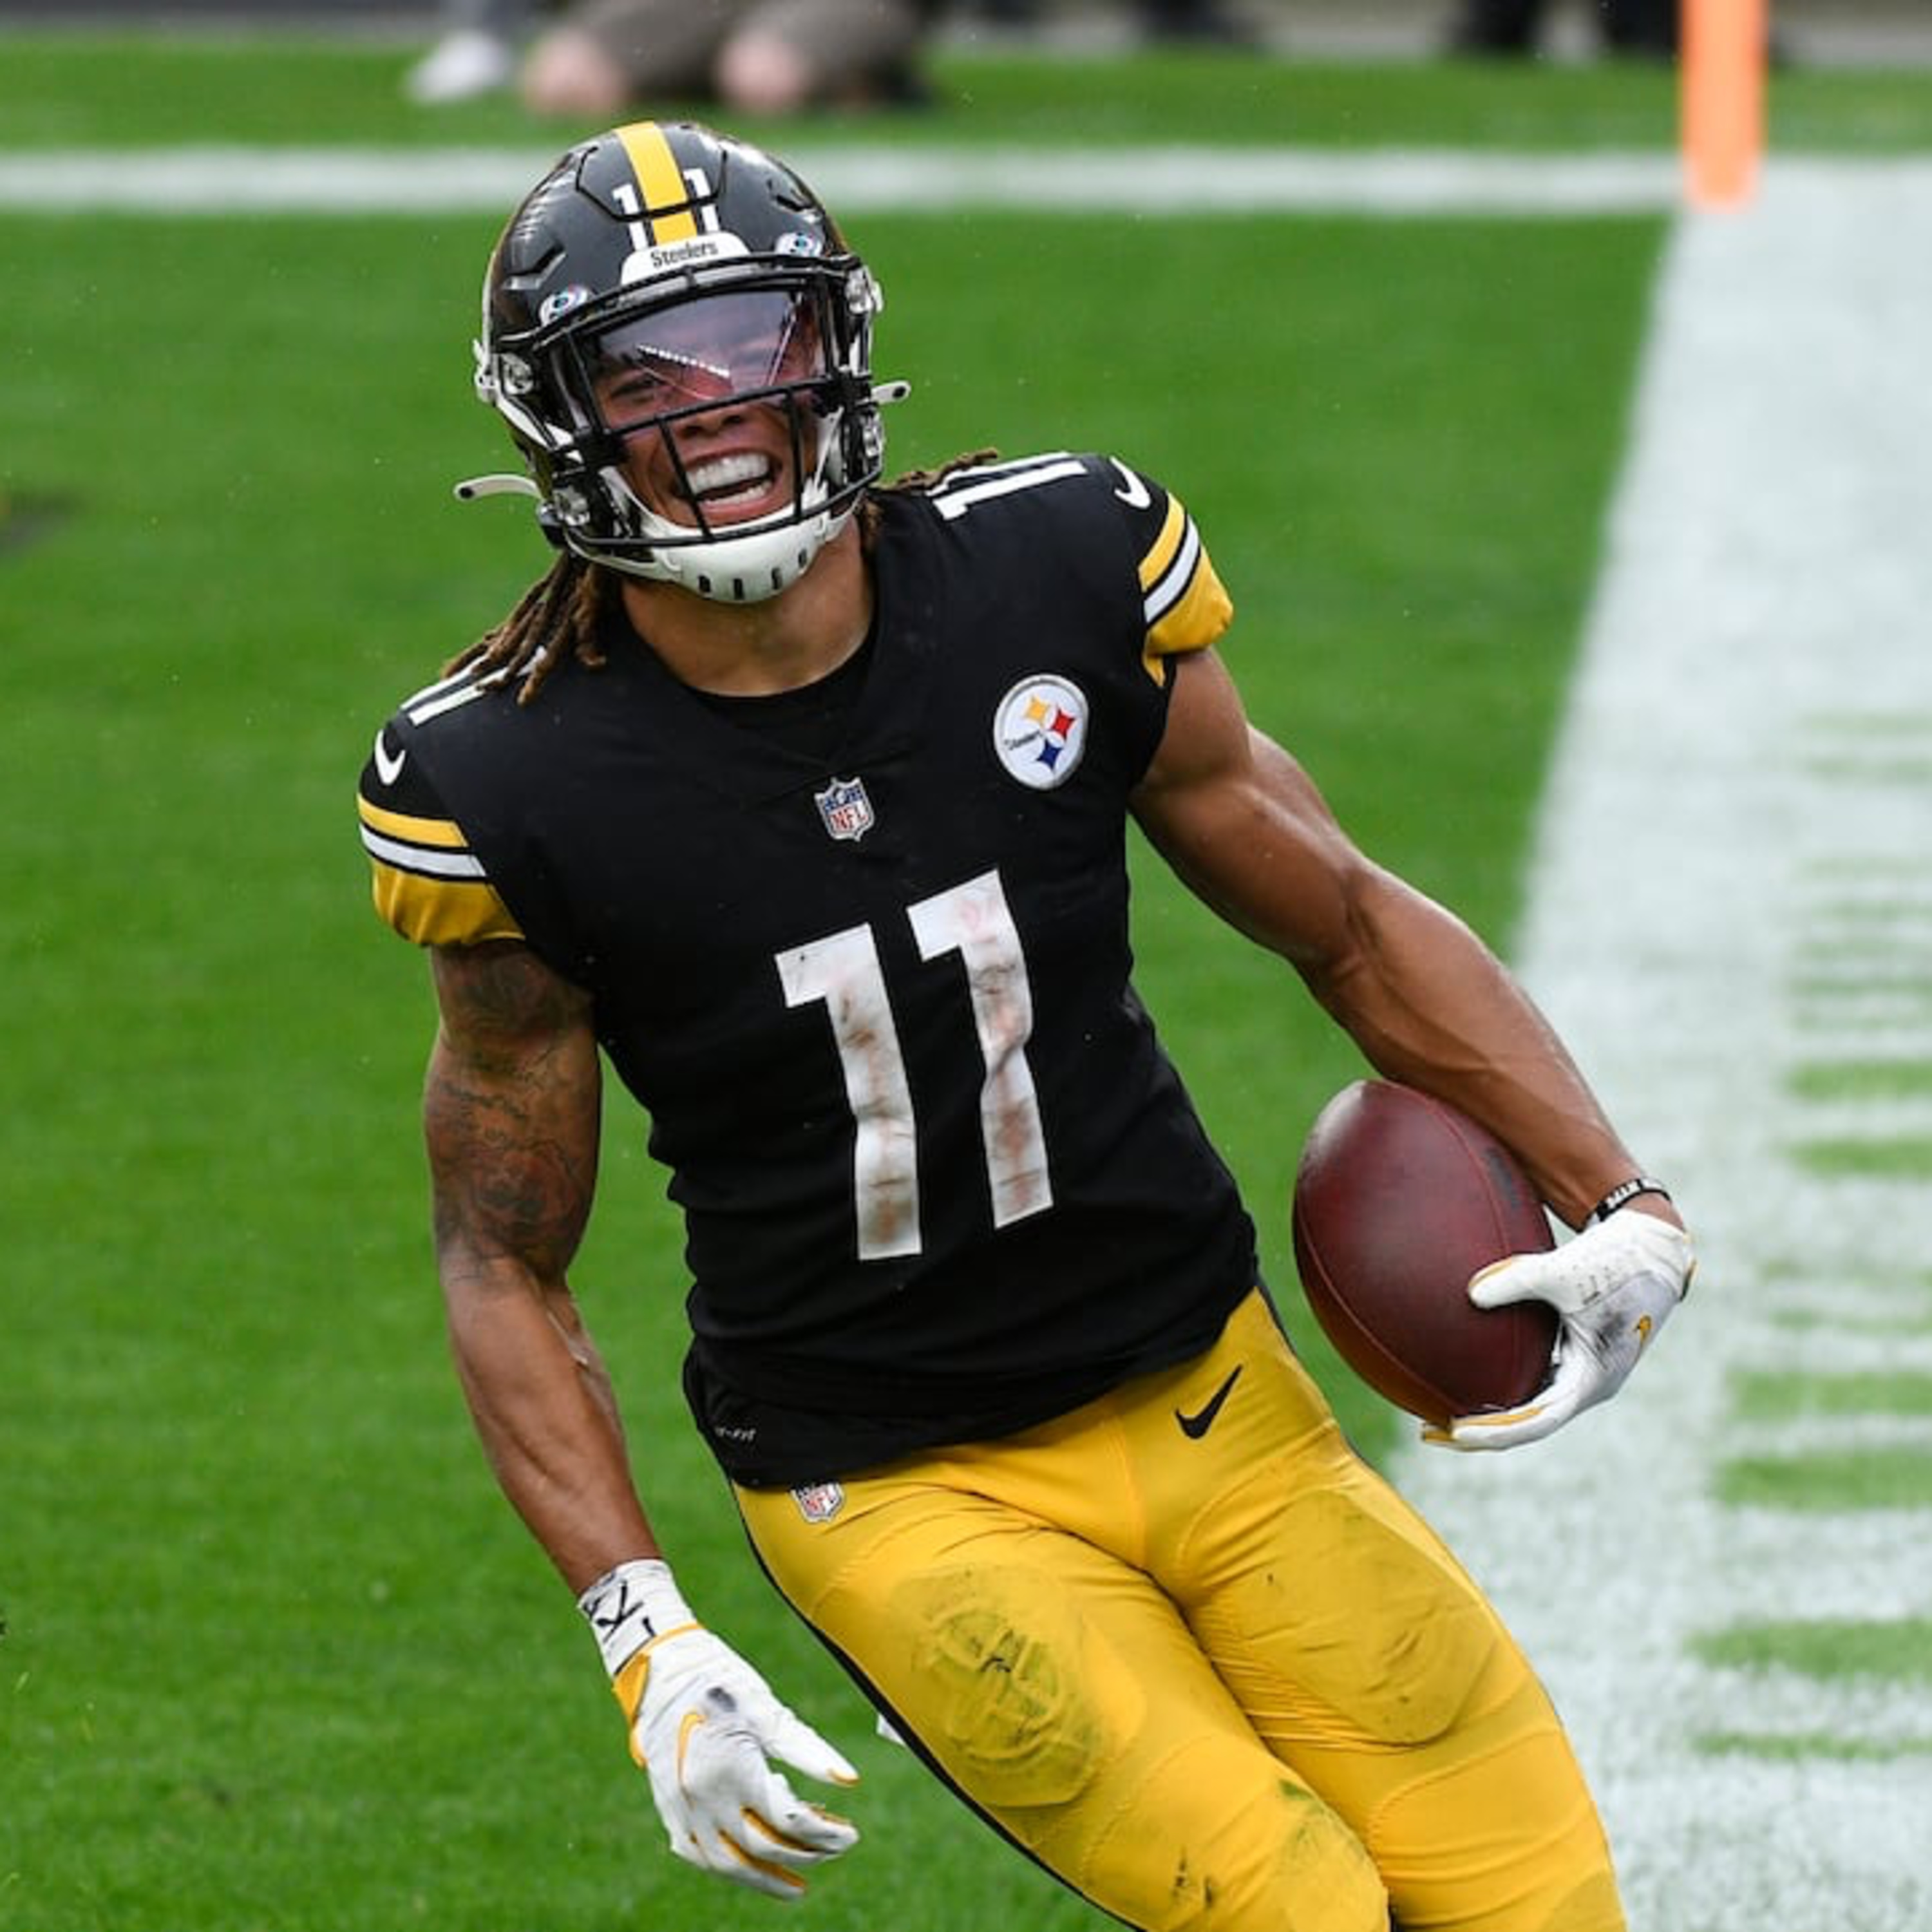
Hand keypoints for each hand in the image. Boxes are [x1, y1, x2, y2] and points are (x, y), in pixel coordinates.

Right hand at [580, 1560, 858, 1898]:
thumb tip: (851, 1780)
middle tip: (835, 1849)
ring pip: (727, 1864)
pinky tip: (751, 1867)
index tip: (850, 1834)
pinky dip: (729, 1867)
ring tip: (797, 1883)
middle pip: (763, 1847)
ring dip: (766, 1878)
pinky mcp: (668, 1809)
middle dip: (805, 1854)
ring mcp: (681, 1808)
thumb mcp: (766, 1708)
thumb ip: (807, 1747)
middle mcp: (703, 1797)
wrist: (658, 1667)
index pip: (788, 1821)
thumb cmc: (720, 1678)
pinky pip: (699, 1855)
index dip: (825, 1833)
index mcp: (732, 1768)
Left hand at [1425, 1208, 1693, 1450]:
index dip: (1496, 1431)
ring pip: (1530, 1407)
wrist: (1651, 1248)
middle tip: (1429, 1433)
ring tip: (1436, 1416)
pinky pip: (1532, 1382)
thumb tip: (1470, 1294)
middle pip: (1528, 1424)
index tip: (1455, 1430)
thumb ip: (1518, 1279)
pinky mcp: (1573, 1355)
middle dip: (1482, 1434)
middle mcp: (1587, 1384)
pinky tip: (1464, 1378)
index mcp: (1593, 1378)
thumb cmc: (1614, 1260)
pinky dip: (1501, 1387)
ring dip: (1488, 1415)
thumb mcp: (1565, 1270)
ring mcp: (1581, 1373)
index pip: (1538, 1421)